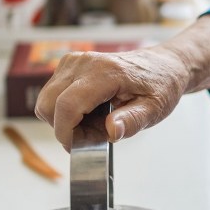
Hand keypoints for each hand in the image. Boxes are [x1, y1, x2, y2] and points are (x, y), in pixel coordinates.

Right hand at [34, 46, 190, 149]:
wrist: (162, 65)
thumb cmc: (159, 85)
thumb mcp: (155, 109)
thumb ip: (132, 121)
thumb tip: (112, 131)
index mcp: (105, 72)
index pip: (67, 106)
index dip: (66, 133)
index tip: (78, 147)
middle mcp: (84, 63)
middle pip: (48, 104)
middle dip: (65, 129)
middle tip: (95, 135)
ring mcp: (74, 62)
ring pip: (46, 101)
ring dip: (65, 120)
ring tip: (96, 122)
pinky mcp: (69, 65)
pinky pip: (52, 94)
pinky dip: (65, 109)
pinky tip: (90, 111)